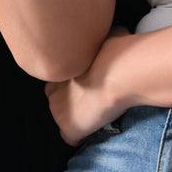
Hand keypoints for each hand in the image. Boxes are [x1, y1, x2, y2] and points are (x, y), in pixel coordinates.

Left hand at [44, 26, 131, 145]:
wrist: (119, 72)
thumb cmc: (116, 50)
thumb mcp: (104, 34)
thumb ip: (97, 41)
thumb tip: (108, 36)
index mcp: (57, 68)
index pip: (58, 80)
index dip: (74, 84)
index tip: (89, 83)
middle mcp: (51, 90)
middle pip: (57, 101)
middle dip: (71, 101)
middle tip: (93, 99)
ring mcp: (58, 112)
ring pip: (63, 119)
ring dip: (77, 117)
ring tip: (96, 114)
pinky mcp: (68, 129)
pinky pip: (72, 138)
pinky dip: (82, 136)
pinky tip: (95, 128)